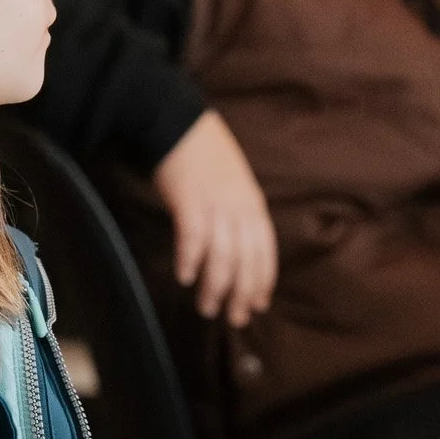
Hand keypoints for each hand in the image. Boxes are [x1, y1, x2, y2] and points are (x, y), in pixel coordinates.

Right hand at [151, 110, 276, 328]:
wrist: (175, 120)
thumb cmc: (201, 154)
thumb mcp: (233, 183)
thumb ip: (239, 214)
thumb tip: (238, 250)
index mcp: (253, 203)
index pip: (265, 251)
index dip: (262, 281)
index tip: (257, 305)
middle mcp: (239, 206)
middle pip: (246, 260)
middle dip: (241, 294)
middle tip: (233, 318)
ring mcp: (215, 202)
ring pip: (222, 255)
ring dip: (215, 287)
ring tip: (206, 308)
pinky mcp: (189, 198)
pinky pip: (193, 236)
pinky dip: (190, 259)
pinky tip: (185, 277)